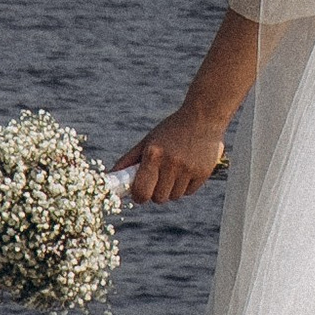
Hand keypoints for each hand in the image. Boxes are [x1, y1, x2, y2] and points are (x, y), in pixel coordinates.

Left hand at [113, 107, 228, 203]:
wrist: (204, 116)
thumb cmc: (171, 129)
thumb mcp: (149, 141)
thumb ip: (129, 160)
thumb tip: (110, 176)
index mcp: (154, 154)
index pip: (141, 192)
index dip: (139, 196)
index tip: (140, 192)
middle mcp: (171, 163)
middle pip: (158, 198)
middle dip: (156, 192)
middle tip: (159, 178)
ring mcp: (189, 168)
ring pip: (174, 196)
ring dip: (171, 189)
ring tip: (175, 170)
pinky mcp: (203, 172)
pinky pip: (189, 192)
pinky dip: (186, 185)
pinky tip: (188, 168)